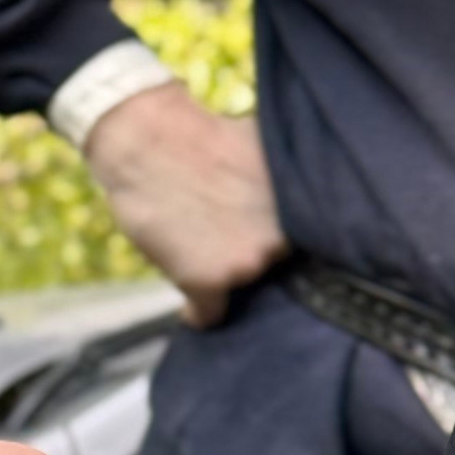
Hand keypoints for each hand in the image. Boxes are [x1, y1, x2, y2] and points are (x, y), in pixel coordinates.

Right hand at [82, 85, 285, 324]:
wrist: (146, 142)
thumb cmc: (201, 139)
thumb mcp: (265, 156)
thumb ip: (285, 189)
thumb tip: (297, 204)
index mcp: (301, 208)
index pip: (309, 246)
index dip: (283, 241)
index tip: (264, 236)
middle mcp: (282, 240)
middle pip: (273, 264)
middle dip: (254, 251)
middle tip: (227, 233)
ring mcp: (246, 263)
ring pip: (240, 285)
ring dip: (225, 275)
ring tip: (199, 249)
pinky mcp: (208, 281)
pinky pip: (208, 315)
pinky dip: (198, 314)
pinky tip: (190, 311)